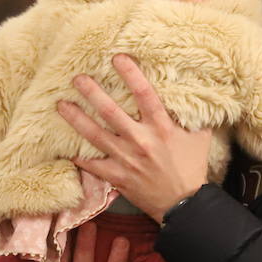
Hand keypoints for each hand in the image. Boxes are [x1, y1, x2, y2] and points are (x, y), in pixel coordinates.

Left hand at [56, 53, 211, 222]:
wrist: (184, 204)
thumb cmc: (192, 166)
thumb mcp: (199, 136)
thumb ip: (191, 113)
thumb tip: (191, 88)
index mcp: (163, 128)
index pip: (145, 95)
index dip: (131, 75)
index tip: (117, 58)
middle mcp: (141, 141)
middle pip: (112, 112)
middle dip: (93, 93)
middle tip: (77, 78)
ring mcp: (126, 160)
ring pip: (96, 135)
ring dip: (77, 119)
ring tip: (61, 104)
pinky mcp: (117, 177)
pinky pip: (92, 164)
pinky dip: (77, 155)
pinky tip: (63, 144)